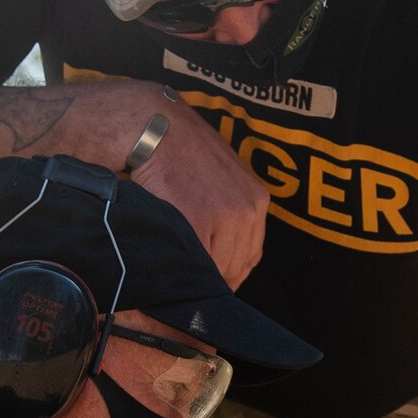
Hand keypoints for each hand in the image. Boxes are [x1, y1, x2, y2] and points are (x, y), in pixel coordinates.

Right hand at [130, 103, 268, 288]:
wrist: (160, 130)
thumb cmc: (186, 154)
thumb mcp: (226, 179)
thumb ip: (233, 212)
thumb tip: (225, 257)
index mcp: (257, 199)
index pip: (252, 255)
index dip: (233, 274)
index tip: (218, 283)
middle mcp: (248, 208)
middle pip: (237, 265)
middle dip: (217, 279)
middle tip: (195, 286)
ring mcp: (225, 215)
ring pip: (219, 266)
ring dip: (201, 275)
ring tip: (183, 277)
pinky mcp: (198, 220)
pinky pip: (198, 260)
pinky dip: (187, 269)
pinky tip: (176, 268)